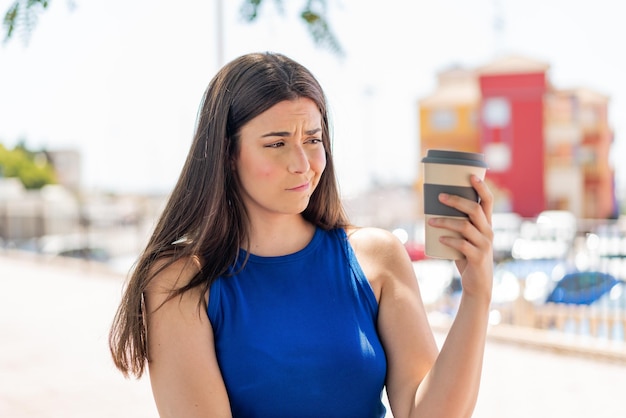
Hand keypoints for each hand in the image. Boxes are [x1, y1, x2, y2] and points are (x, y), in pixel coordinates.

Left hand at [428, 175, 493, 301]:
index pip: (488, 201)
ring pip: (465, 226)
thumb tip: (431, 212)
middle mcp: (488, 232)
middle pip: (474, 209)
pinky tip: (440, 238)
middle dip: (456, 200)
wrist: (478, 284)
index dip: (482, 187)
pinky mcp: (478, 257)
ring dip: (445, 221)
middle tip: (439, 196)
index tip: (471, 175)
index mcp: (486, 224)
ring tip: (430, 221)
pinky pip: (462, 245)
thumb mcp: (465, 239)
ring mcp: (484, 245)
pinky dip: (449, 240)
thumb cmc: (468, 257)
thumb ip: (456, 226)